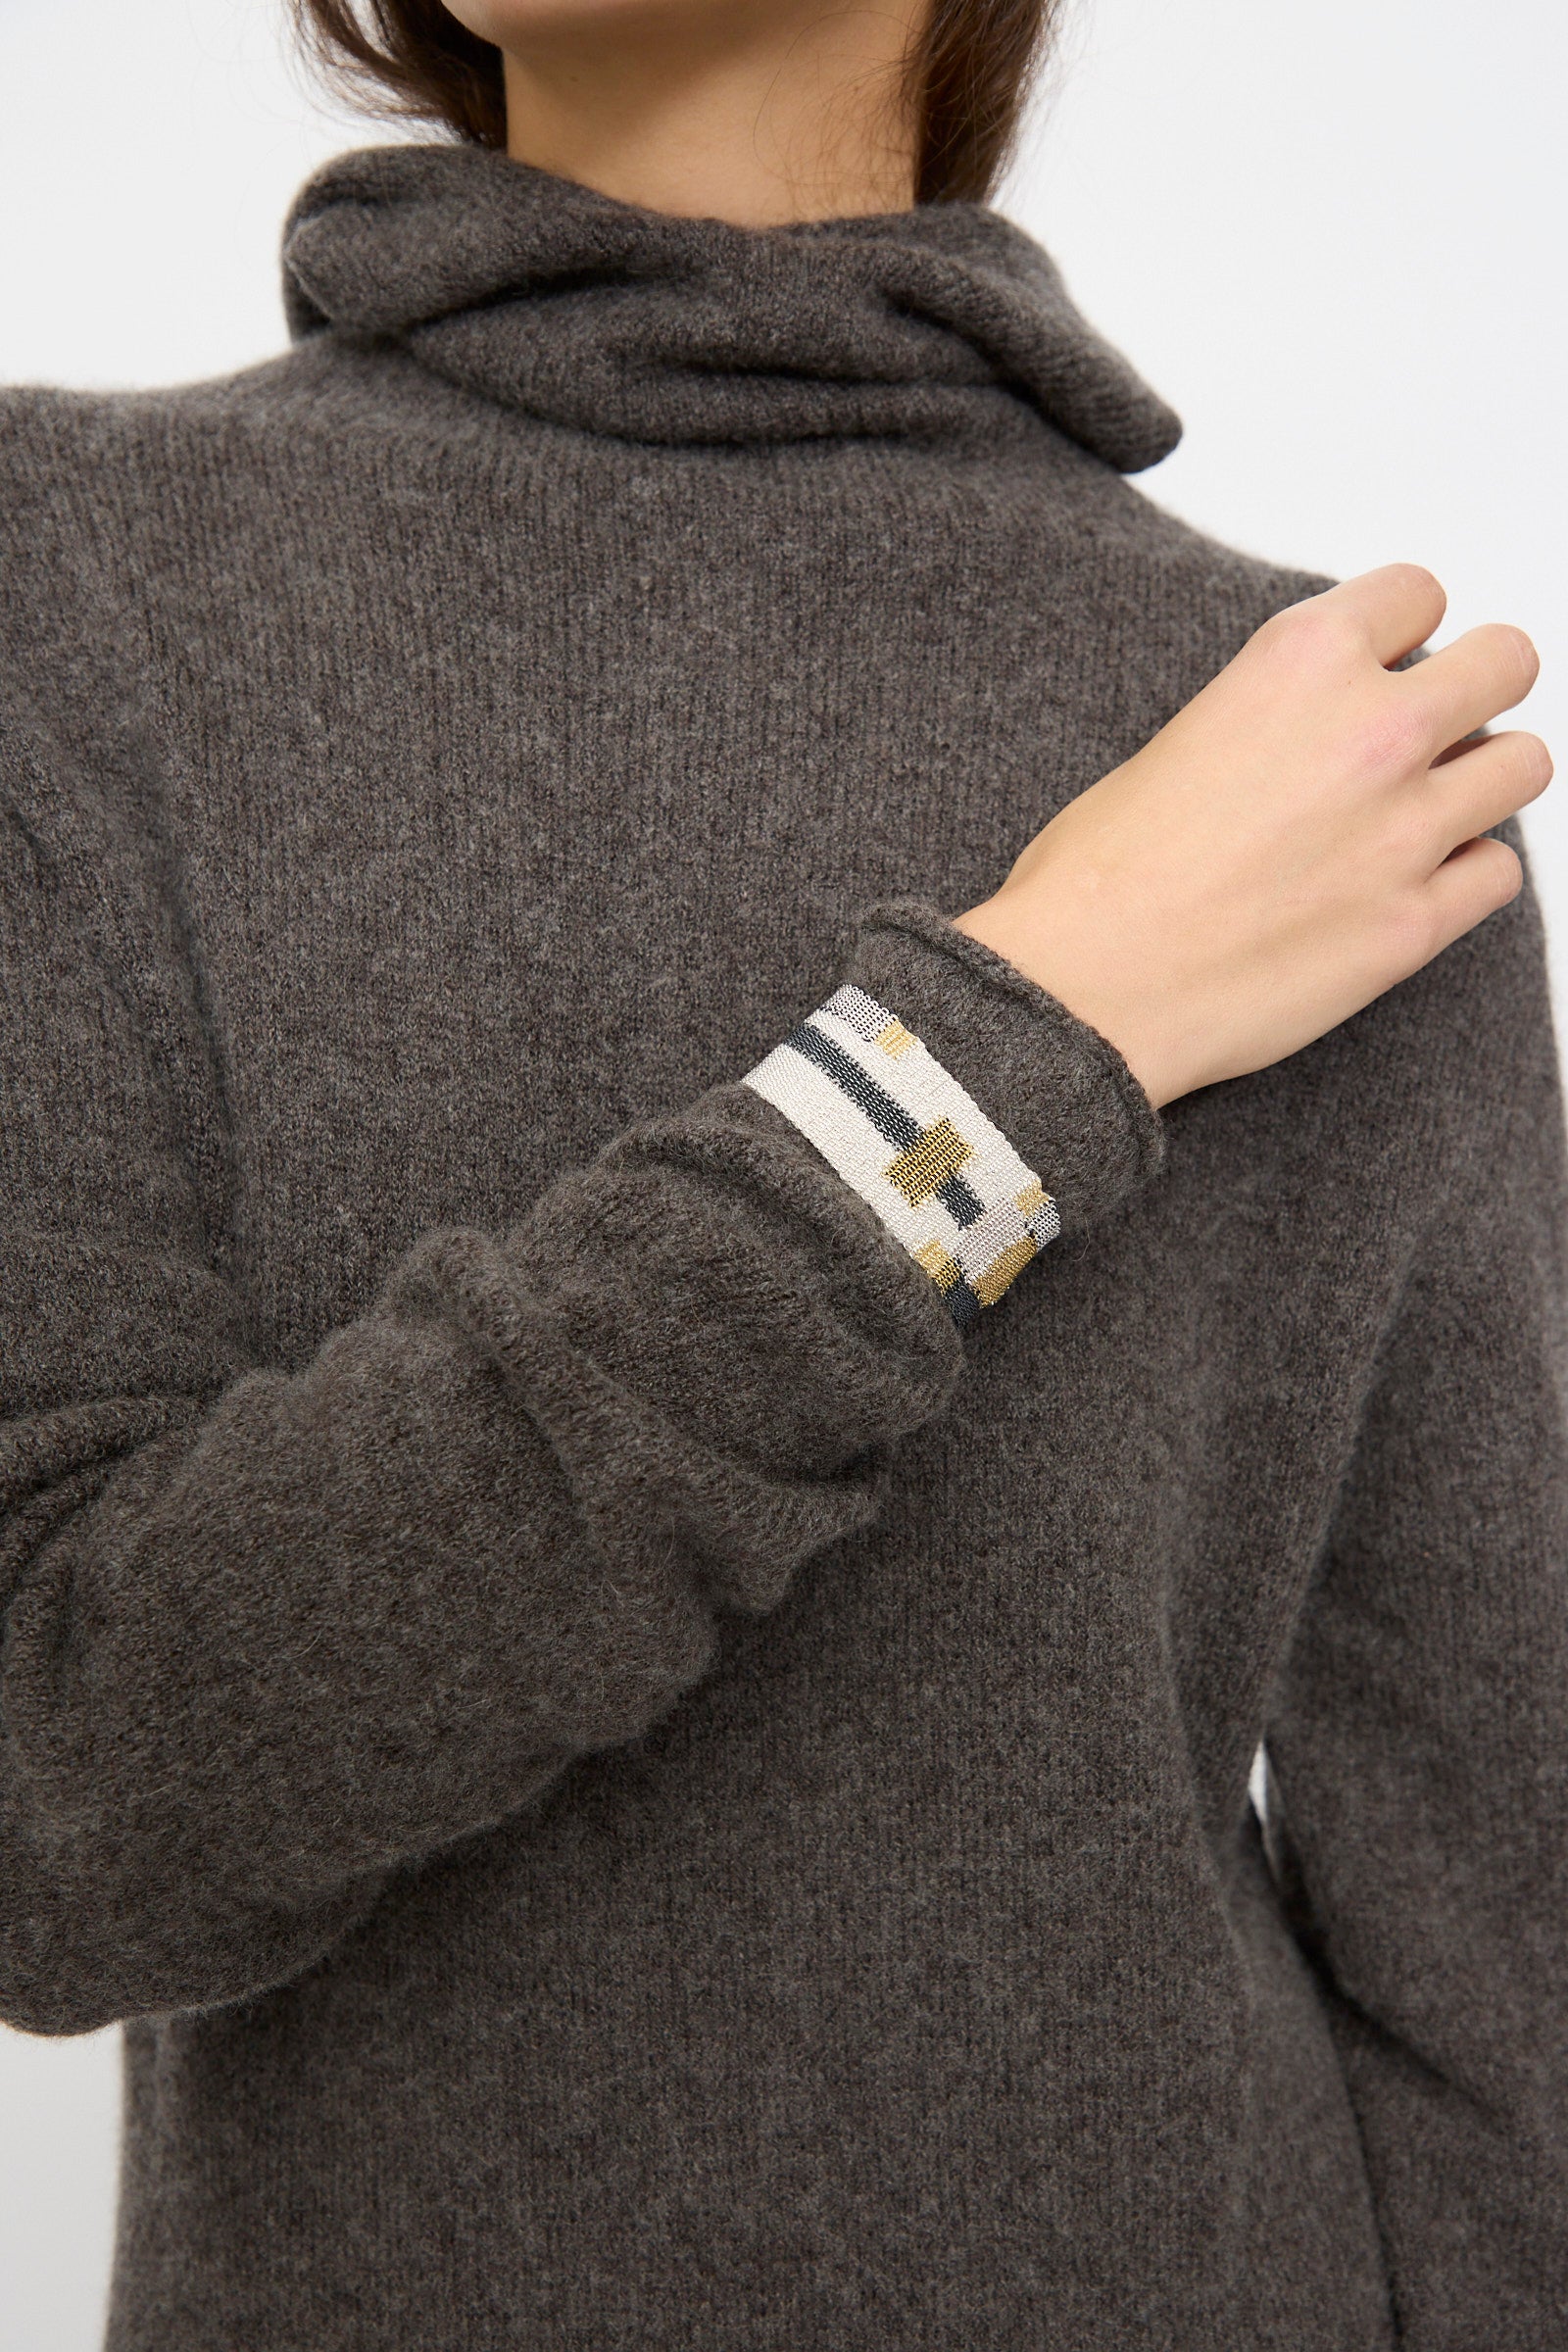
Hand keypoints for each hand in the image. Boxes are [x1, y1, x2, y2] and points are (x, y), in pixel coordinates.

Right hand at [953, 566, 1549, 1108]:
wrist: (1086, 991)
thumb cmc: (1095, 878)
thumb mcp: (1177, 739)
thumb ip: (1272, 717)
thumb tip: (1310, 736)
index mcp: (1301, 663)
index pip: (1417, 594)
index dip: (1402, 631)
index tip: (1389, 661)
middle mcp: (1373, 732)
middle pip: (1504, 662)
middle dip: (1475, 689)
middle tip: (1437, 727)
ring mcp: (1406, 830)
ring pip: (1522, 765)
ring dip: (1481, 780)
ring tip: (1428, 810)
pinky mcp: (1415, 923)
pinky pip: (1498, 872)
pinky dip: (1465, 875)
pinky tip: (1410, 885)